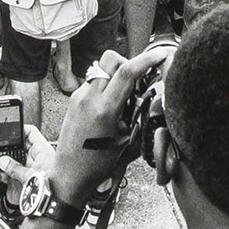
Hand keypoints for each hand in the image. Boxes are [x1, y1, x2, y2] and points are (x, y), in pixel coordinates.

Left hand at [31, 46, 172, 205]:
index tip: (159, 55)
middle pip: (110, 59)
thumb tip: (149, 95)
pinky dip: (105, 85)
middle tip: (135, 81)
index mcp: (104, 110)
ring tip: (122, 96)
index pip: (126, 72)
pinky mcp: (74, 98)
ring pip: (100, 68)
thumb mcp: (126, 141)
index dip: (146, 60)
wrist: (69, 174)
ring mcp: (79, 96)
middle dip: (127, 63)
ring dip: (115, 74)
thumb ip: (138, 115)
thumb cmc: (98, 164)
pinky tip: (110, 104)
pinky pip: (92, 80)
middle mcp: (89, 98)